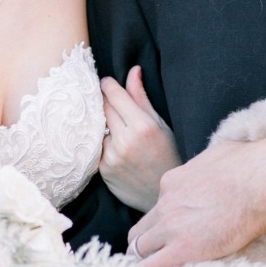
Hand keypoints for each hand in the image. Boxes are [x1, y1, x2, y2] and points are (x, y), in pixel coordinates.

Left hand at [100, 67, 181, 211]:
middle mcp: (125, 140)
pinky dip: (103, 143)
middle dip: (105, 103)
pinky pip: (97, 147)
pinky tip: (116, 147)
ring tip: (118, 130)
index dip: (108, 85)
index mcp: (143, 126)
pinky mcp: (103, 169)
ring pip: (98, 128)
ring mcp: (112, 156)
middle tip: (111, 104)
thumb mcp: (161, 125)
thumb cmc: (168, 157)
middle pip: (103, 108)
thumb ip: (142, 98)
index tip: (106, 83)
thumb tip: (133, 70)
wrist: (163, 196)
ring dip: (104, 125)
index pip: (114, 95)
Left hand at [131, 135, 265, 266]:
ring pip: (139, 250)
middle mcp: (165, 204)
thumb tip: (216, 168)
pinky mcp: (183, 248)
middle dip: (146, 245)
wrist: (263, 179)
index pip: (156, 209)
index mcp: (171, 183)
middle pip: (140, 231)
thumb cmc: (250, 164)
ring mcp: (170, 227)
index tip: (174, 233)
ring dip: (148, 261)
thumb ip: (205, 168)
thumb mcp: (216, 156)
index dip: (163, 224)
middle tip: (161, 257)